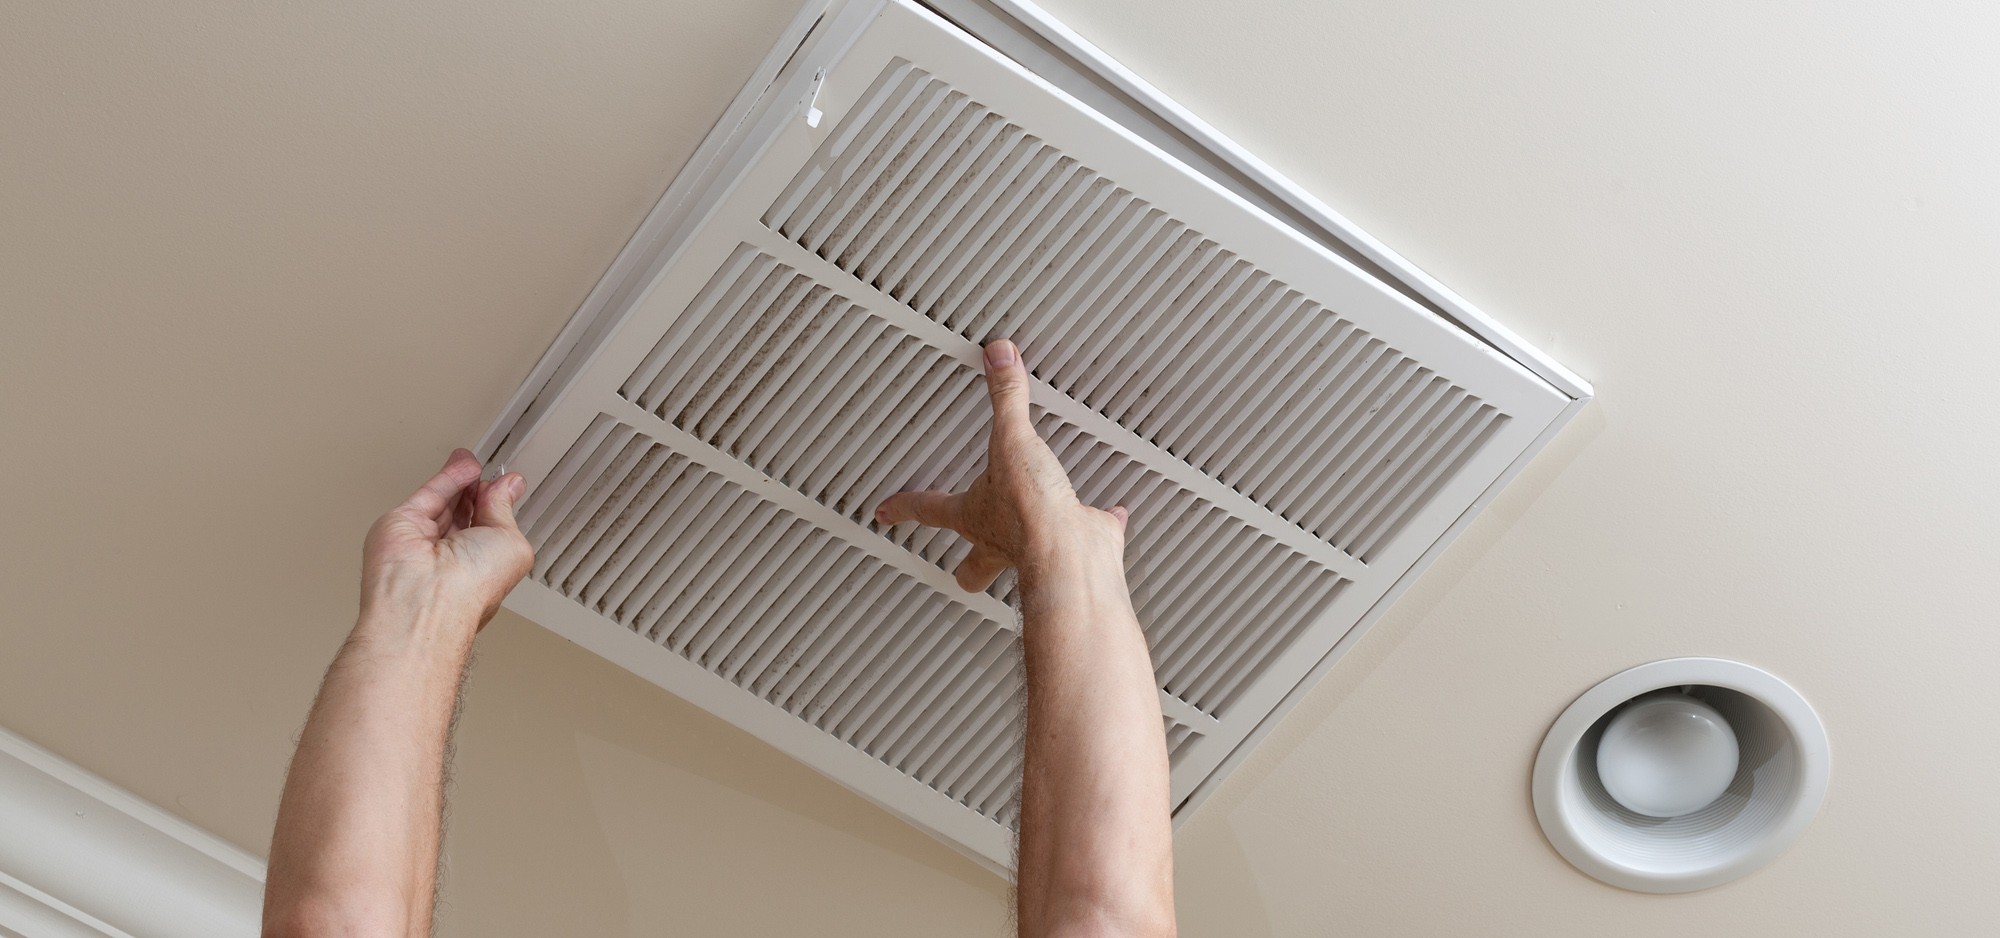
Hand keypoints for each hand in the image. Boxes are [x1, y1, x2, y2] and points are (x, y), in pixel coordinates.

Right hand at [360, 448, 533, 627]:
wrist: (429, 596)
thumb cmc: (472, 587)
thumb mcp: (511, 542)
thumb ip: (505, 510)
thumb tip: (509, 486)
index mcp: (482, 568)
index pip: (490, 531)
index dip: (498, 506)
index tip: (507, 484)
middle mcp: (452, 557)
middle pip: (465, 516)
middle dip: (477, 492)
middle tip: (488, 472)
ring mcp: (425, 540)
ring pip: (445, 502)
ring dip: (461, 479)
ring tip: (474, 461)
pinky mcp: (403, 523)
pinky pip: (429, 494)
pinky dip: (448, 477)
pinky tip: (463, 464)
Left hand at [875, 339, 1127, 592]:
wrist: (1072, 554)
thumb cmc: (1030, 514)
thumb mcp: (1011, 442)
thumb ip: (1005, 399)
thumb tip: (997, 358)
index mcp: (974, 516)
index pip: (928, 508)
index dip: (904, 507)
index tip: (886, 512)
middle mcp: (1002, 539)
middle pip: (972, 564)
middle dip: (965, 564)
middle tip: (960, 560)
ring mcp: (1040, 548)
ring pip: (1023, 556)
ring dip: (1025, 543)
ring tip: (1030, 528)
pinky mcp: (1080, 543)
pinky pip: (1090, 529)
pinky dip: (1099, 520)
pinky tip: (1107, 512)